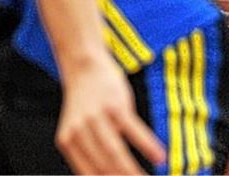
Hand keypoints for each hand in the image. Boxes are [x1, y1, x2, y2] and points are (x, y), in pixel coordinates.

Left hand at [55, 59, 164, 173]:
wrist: (82, 63)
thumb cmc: (86, 104)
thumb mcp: (79, 129)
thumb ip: (89, 153)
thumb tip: (109, 175)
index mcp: (68, 142)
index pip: (90, 175)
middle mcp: (78, 131)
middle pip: (104, 168)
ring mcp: (96, 117)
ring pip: (115, 154)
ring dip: (134, 172)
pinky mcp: (114, 104)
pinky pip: (133, 130)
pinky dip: (147, 146)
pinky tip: (160, 158)